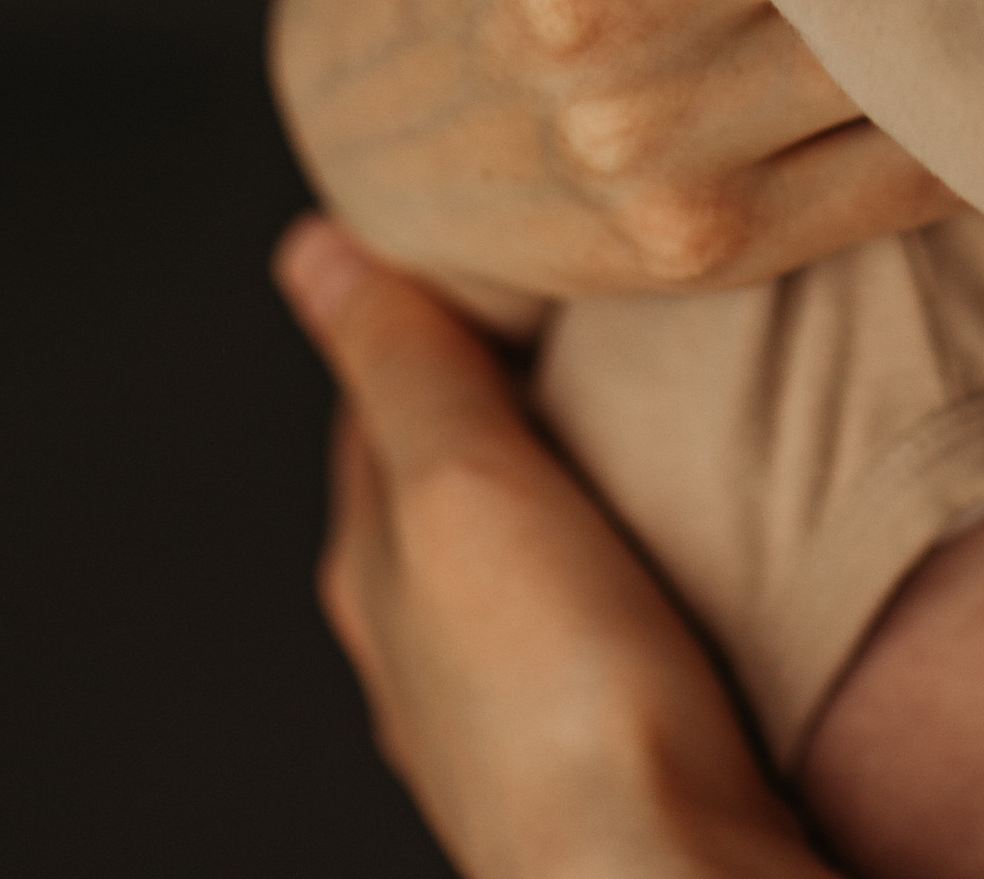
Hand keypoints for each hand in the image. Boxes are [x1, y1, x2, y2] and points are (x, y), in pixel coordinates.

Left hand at [275, 215, 821, 878]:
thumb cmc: (559, 701)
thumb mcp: (463, 487)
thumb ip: (402, 370)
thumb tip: (313, 249)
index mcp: (378, 574)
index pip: (378, 407)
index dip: (422, 310)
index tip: (479, 234)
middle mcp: (426, 650)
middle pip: (446, 483)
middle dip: (494, 395)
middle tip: (565, 298)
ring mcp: (512, 711)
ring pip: (519, 559)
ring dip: (560, 483)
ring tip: (631, 405)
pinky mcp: (609, 750)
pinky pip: (592, 620)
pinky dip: (616, 558)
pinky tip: (669, 548)